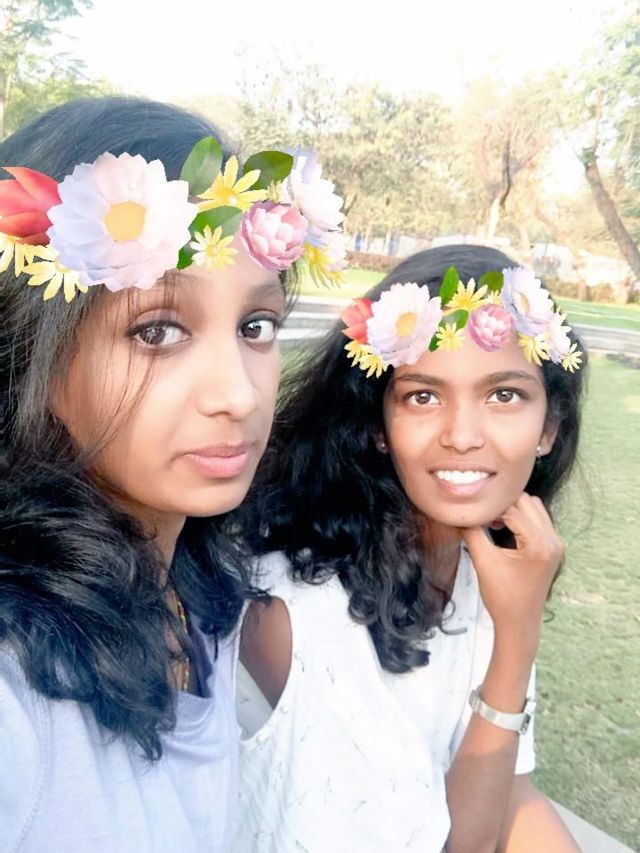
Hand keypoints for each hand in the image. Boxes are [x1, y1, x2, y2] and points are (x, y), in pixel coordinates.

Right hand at [460, 493, 563, 642]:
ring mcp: (556, 543)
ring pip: (534, 506)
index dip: (489, 505)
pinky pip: (538, 518)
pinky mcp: (553, 546)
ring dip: (512, 508)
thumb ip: (472, 532)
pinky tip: (503, 527)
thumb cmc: (501, 597)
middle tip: (482, 513)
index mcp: (538, 544)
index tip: (472, 508)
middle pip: (526, 501)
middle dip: (502, 503)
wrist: (519, 622)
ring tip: (492, 521)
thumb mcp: (483, 562)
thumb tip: (460, 511)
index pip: (512, 508)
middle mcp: (553, 540)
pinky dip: (521, 517)